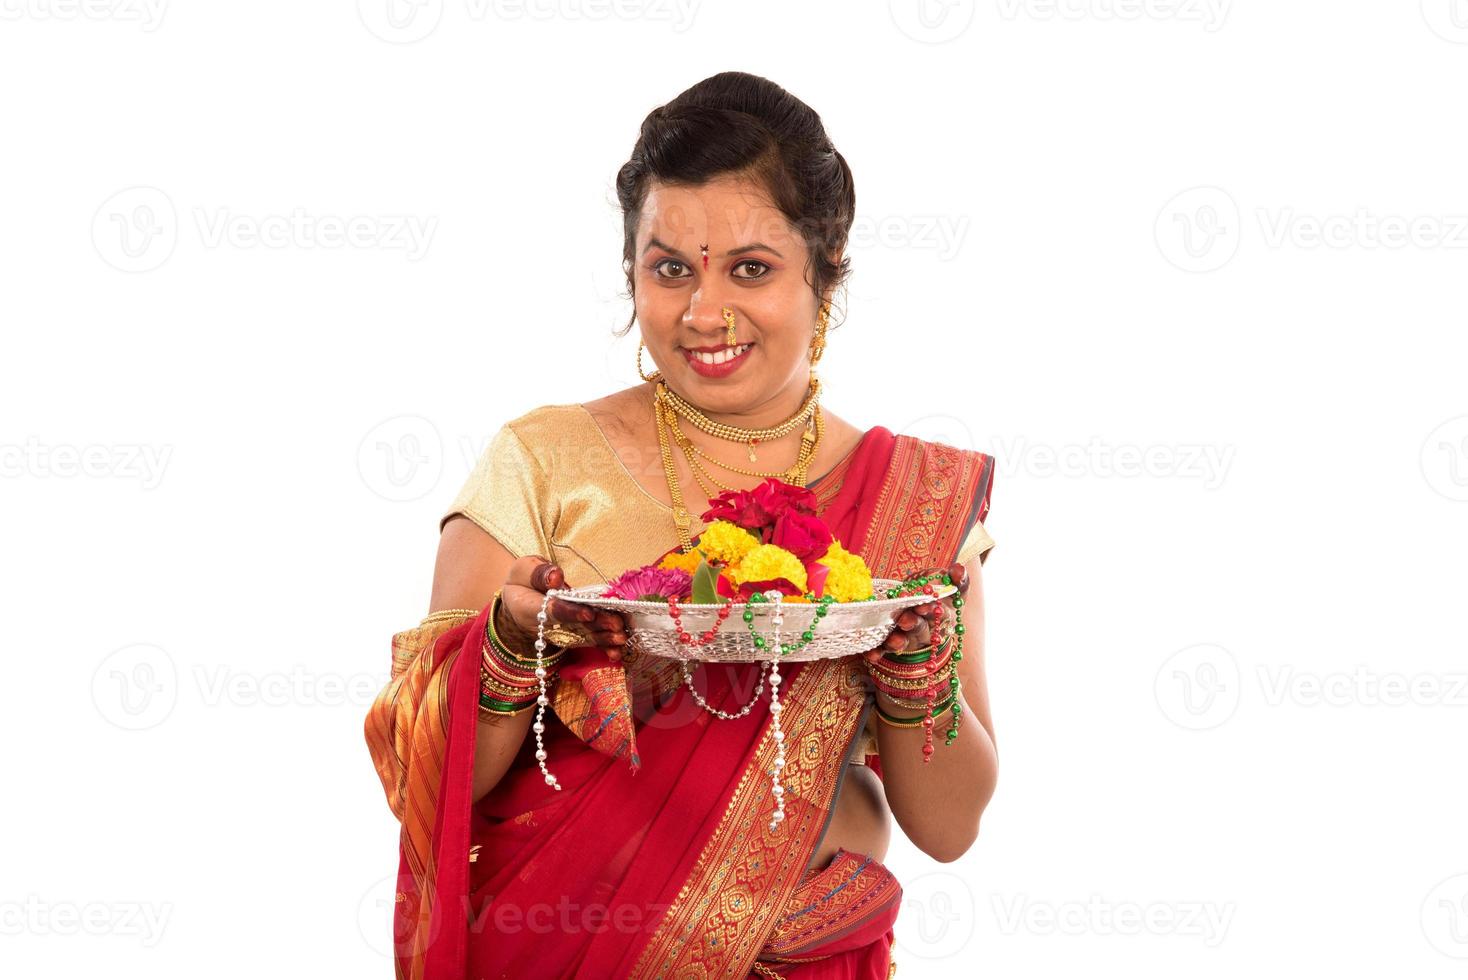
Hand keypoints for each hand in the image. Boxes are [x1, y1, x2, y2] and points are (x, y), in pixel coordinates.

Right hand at [498, 556, 629, 662]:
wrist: (519, 600)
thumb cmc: (523, 581)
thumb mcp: (523, 570)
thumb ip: (539, 573)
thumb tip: (557, 577)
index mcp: (531, 608)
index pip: (553, 611)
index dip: (571, 613)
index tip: (589, 612)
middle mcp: (547, 625)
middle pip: (574, 626)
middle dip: (597, 626)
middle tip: (616, 624)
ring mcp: (561, 632)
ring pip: (584, 636)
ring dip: (604, 638)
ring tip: (621, 637)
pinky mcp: (572, 634)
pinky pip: (588, 640)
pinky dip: (603, 646)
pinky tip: (617, 651)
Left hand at [861, 561, 968, 665]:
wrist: (923, 610)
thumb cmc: (938, 597)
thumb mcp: (950, 588)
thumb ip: (956, 579)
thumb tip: (958, 568)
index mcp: (942, 616)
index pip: (939, 613)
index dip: (931, 610)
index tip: (924, 604)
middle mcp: (926, 630)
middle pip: (920, 629)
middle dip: (913, 624)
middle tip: (905, 619)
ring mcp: (909, 639)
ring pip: (903, 643)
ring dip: (897, 642)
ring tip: (892, 639)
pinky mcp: (891, 645)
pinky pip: (884, 650)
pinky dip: (877, 652)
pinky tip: (871, 654)